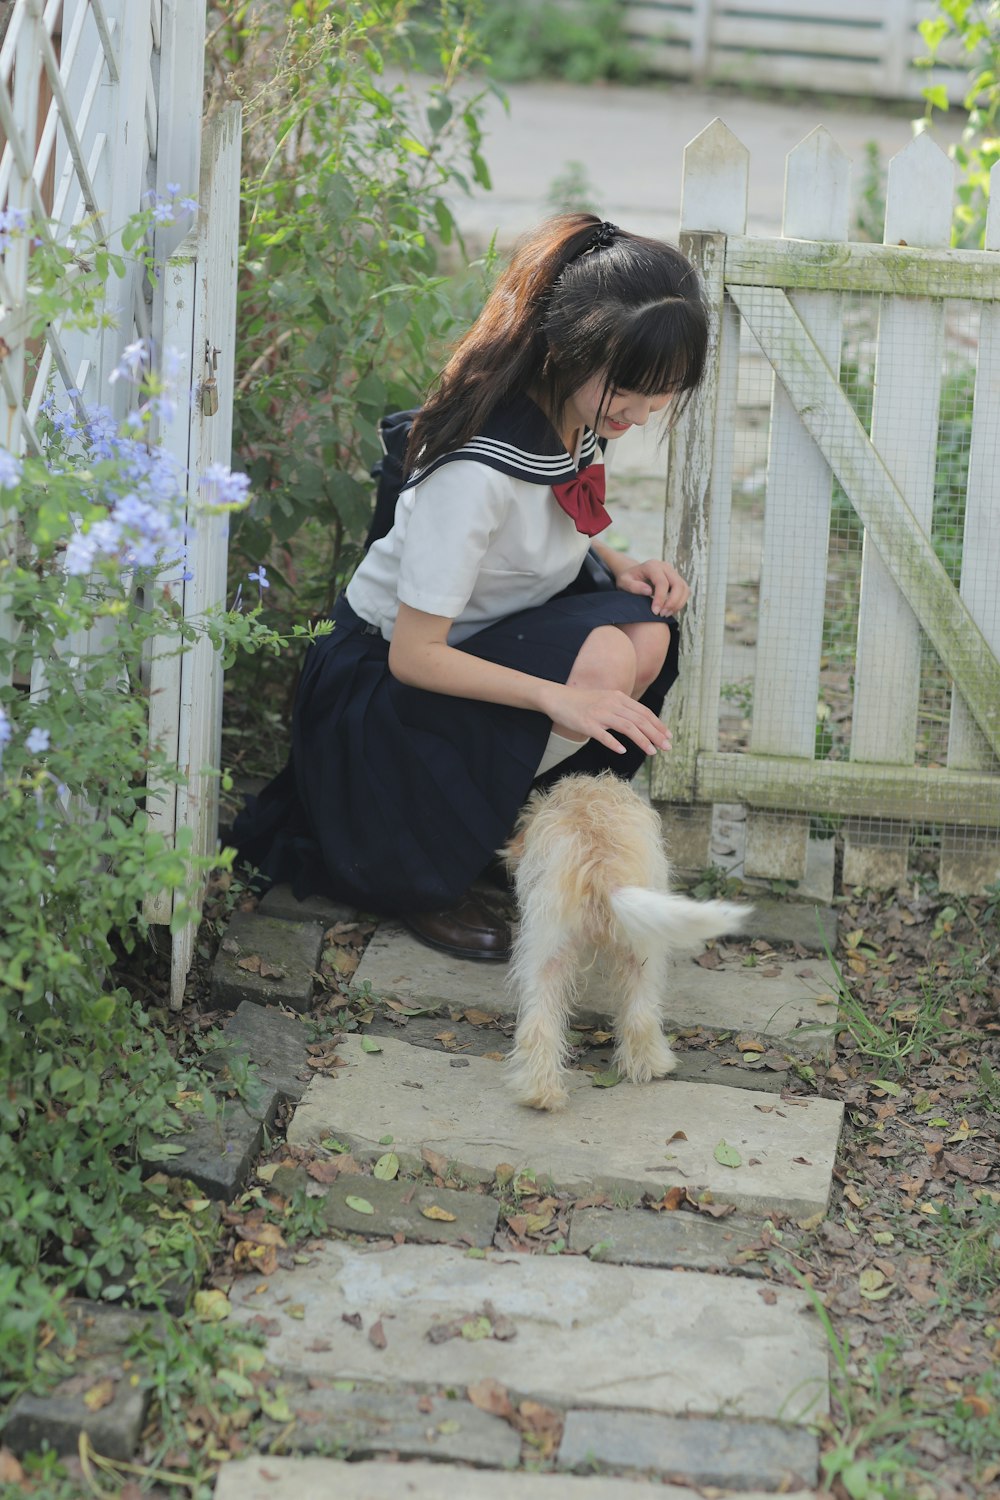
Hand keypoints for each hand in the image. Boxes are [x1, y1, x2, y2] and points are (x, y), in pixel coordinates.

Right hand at [546, 684, 672, 757]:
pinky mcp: (587, 724)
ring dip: (642, 741)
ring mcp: (599, 713)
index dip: (658, 724)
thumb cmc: (582, 702)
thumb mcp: (606, 700)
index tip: (668, 736)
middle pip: (639, 720)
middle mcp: (612, 704)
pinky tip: (623, 751)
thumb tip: (639, 723)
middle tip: (667, 747)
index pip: (643, 712)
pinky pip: (603, 735)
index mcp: (618, 697)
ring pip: (627, 727)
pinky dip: (614, 743)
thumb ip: (621, 709)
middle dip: (656, 734)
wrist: (557, 698)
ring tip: (652, 752)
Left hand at [615, 559, 688, 616]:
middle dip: (672, 602)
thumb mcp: (624, 582)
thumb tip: (649, 591)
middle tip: (662, 614)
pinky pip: (685, 591)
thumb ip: (633, 586)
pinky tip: (670, 610)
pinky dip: (680, 602)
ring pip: (684, 588)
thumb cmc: (627, 579)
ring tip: (666, 614)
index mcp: (652, 566)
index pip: (662, 582)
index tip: (655, 612)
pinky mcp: (676, 579)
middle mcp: (665, 566)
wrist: (633, 574)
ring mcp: (673, 572)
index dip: (660, 599)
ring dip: (678, 603)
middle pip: (678, 584)